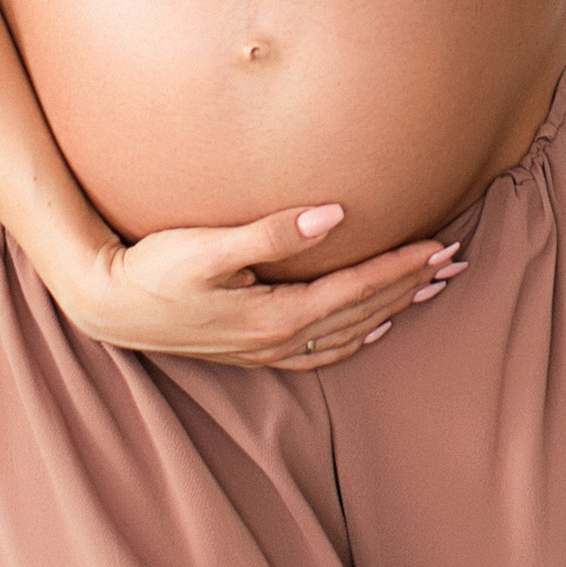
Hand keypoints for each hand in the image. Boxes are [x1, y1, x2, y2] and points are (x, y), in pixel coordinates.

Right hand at [76, 200, 466, 369]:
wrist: (108, 305)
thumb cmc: (154, 268)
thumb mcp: (209, 246)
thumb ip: (273, 232)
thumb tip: (334, 214)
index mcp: (277, 315)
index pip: (357, 288)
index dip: (401, 266)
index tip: (440, 245)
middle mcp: (279, 340)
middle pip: (364, 312)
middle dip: (411, 286)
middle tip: (457, 261)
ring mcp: (267, 351)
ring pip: (350, 333)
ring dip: (394, 309)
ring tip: (431, 288)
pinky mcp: (253, 351)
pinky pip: (322, 352)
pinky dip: (356, 339)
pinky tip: (374, 327)